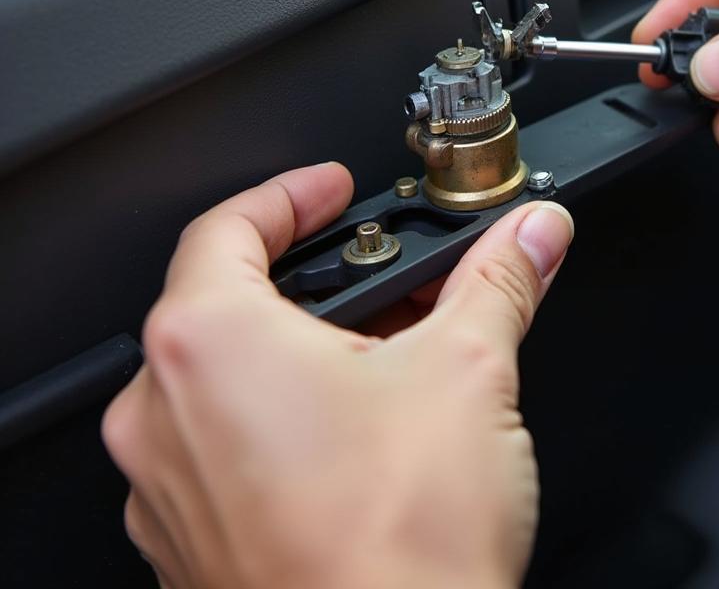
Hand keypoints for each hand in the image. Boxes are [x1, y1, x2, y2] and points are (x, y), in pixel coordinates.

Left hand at [102, 162, 573, 588]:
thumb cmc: (398, 553)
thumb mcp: (469, 371)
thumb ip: (500, 280)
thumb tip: (530, 235)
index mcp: (210, 346)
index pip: (228, 227)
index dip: (289, 195)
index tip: (330, 190)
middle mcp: (165, 416)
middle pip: (230, 302)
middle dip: (316, 278)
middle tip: (377, 275)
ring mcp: (170, 490)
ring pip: (228, 380)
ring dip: (303, 351)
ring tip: (382, 355)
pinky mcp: (194, 545)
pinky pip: (226, 449)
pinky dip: (284, 419)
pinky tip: (355, 434)